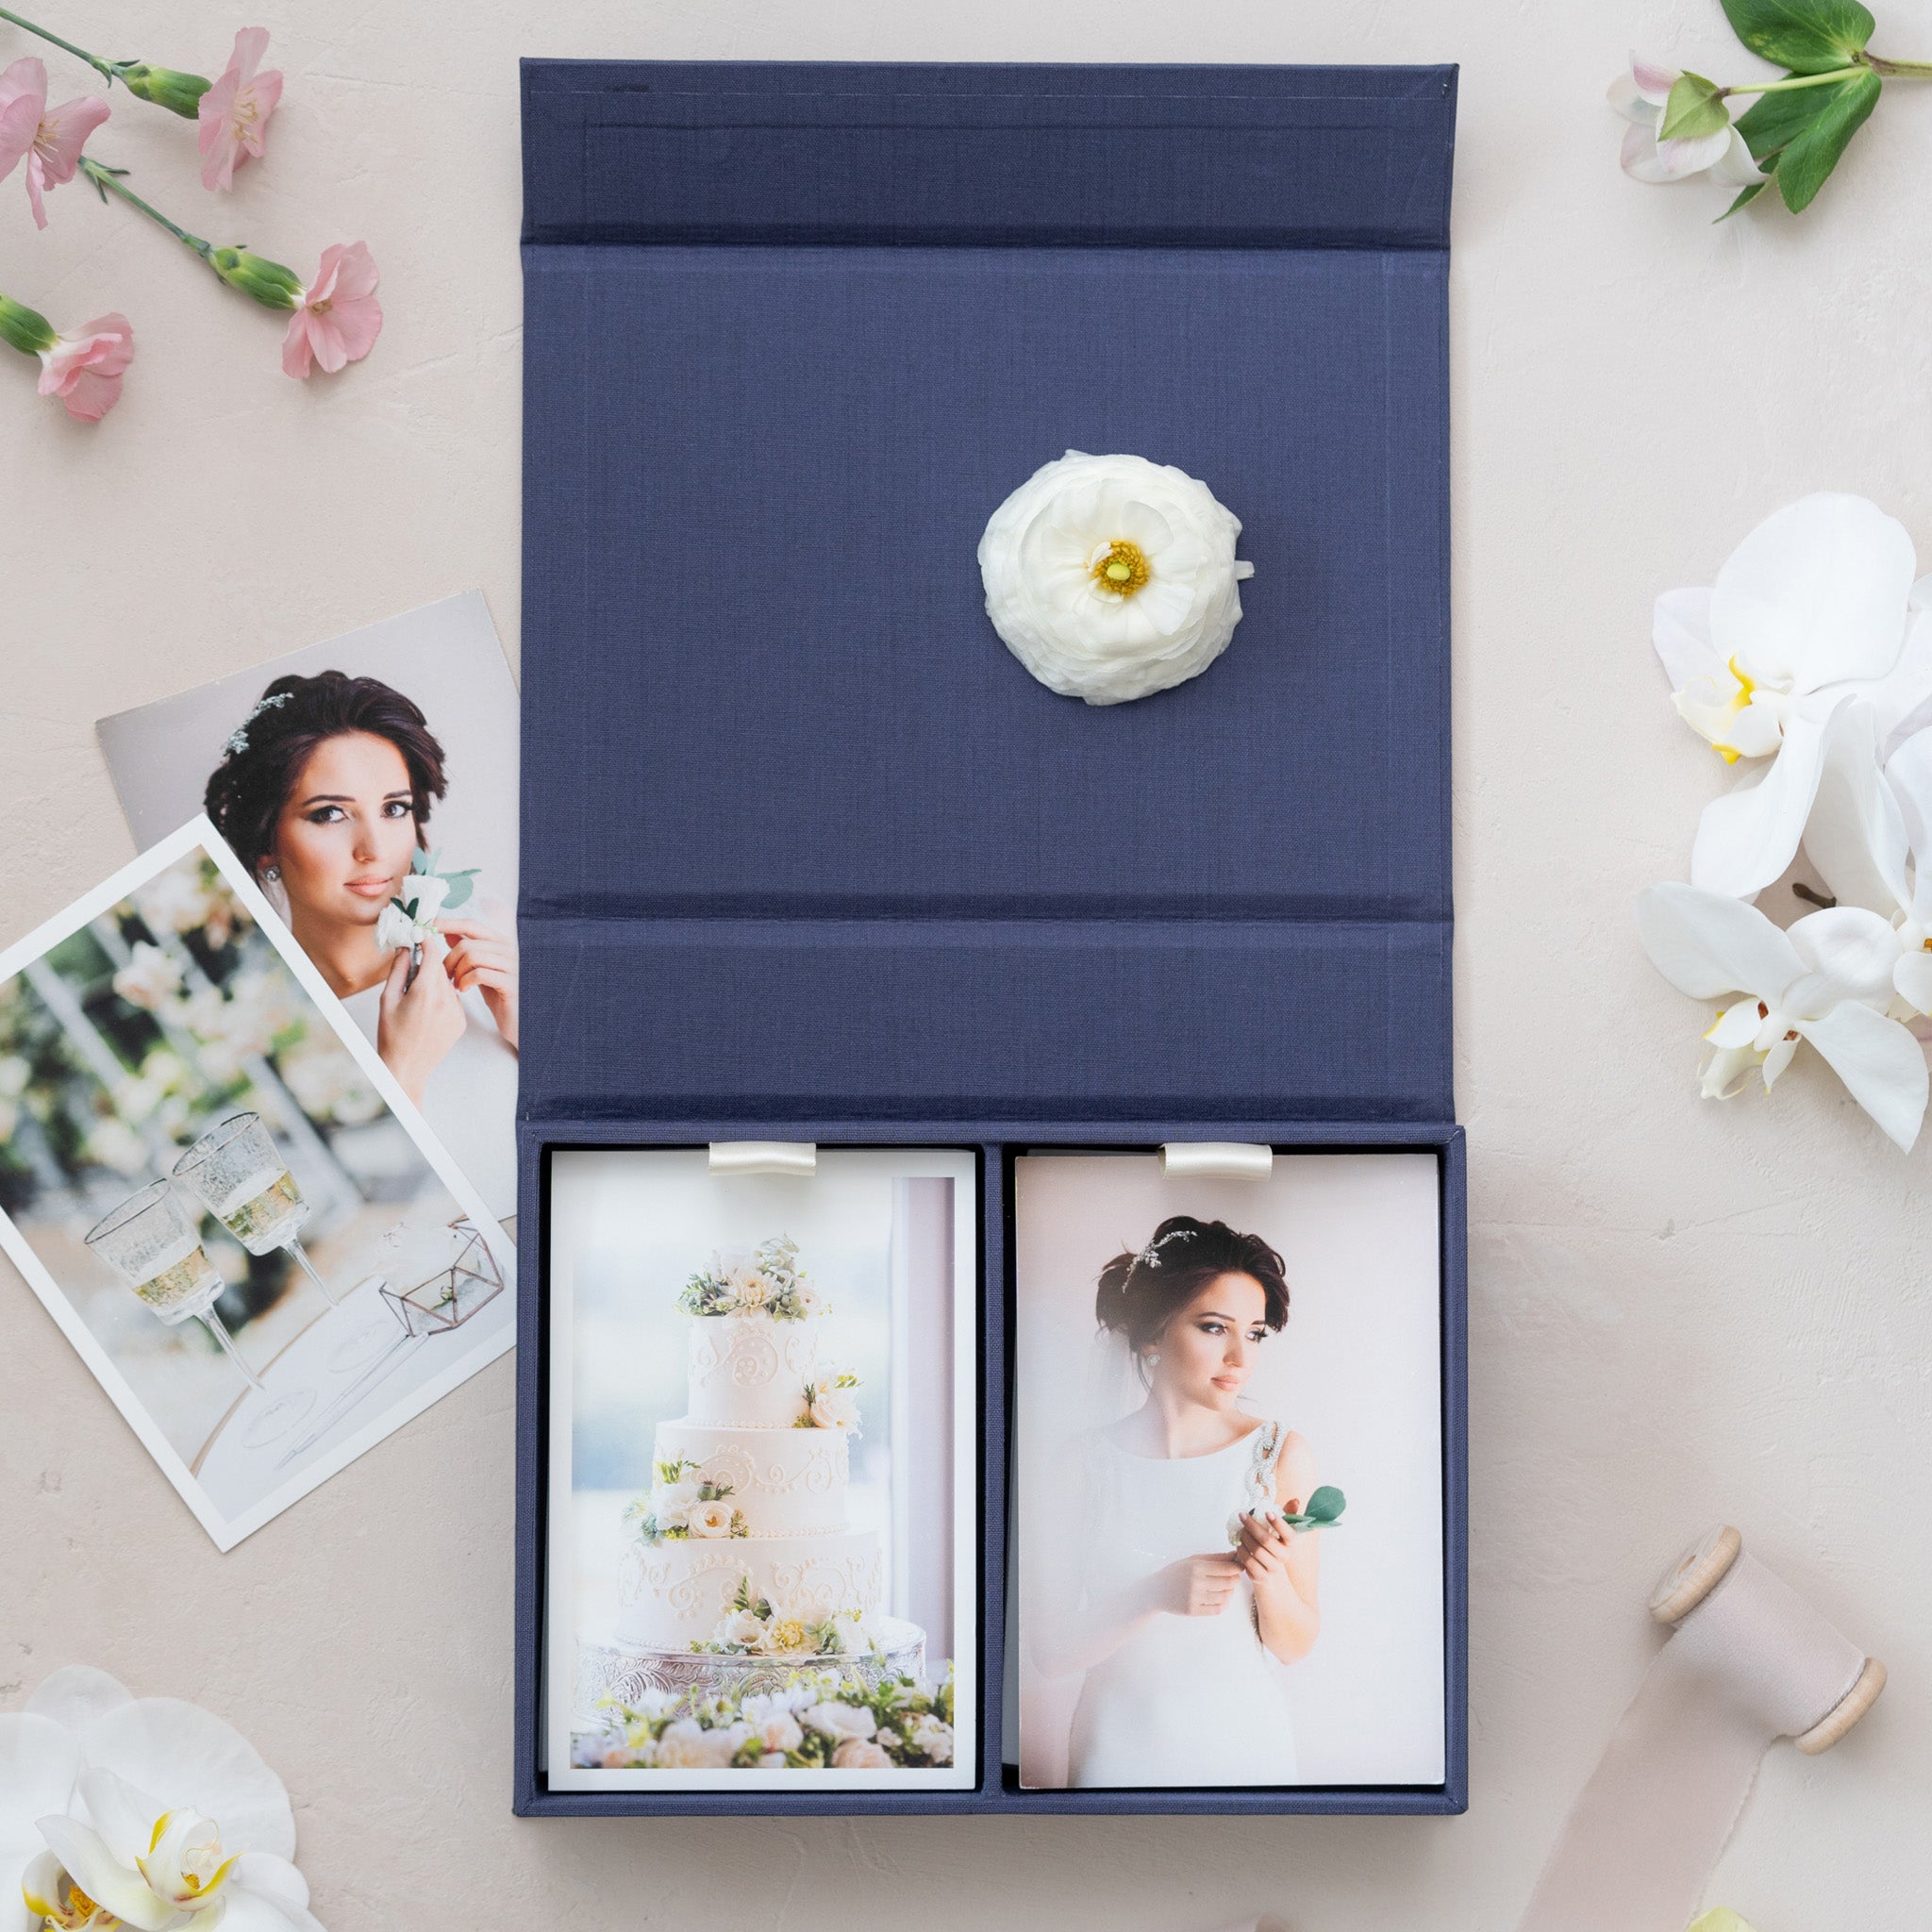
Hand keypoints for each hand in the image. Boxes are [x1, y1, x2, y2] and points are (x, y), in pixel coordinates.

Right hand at [377, 932, 466, 1103]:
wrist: (407, 1068)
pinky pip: (453, 1000)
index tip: (421, 937)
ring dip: (435, 984)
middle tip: (412, 973)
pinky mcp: (461, 1022)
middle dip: (428, 966)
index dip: (427, 943)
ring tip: (417, 1000)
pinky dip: (442, 999)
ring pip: (448, 985)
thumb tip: (405, 949)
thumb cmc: (392, 1037)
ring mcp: (456, 1012)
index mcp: (425, 993)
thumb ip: (398, 970)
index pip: (433, 956)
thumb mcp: (387, 1000)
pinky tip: (427, 1012)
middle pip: (441, 970)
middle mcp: (445, 1001)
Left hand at [434, 914, 518, 1050]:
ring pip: (472, 956)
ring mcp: (512, 964)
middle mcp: (509, 949)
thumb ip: (469, 949)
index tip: (430, 926)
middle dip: (448, 960)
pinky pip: (479, 973)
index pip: (471, 925)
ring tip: (455, 984)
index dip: (448, 924)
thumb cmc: (499, 994)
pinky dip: (465, 981)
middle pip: (467, 943)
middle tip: (443, 975)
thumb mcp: (481, 968)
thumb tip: (449, 931)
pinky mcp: (510, 982)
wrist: (517, 1019)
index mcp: (500, 942)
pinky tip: (463, 989)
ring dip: (456, 972)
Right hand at [1154, 1552, 1241, 1618]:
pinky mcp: (1192, 1611)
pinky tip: (1221, 1598)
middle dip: (1235, 1580)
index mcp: (1196, 1567)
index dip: (1237, 1568)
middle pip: (1228, 1583)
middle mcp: (1195, 1582)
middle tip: (1234, 1577)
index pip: (1226, 1569)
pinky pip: (1217, 1609)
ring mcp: (1194, 1598)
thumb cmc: (1176, 1572)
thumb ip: (1214, 1558)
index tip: (1240, 1567)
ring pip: (1225, 1597)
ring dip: (1230, 1592)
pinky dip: (1224, 1604)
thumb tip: (1235, 1554)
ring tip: (1227, 1588)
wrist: (1156, 1590)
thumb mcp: (1192, 1560)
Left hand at [1234, 1508, 1294, 1586]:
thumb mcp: (1282, 1534)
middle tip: (1242, 1515)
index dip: (1279, 1523)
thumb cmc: (1275, 1550)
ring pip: (1256, 1550)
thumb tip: (1296, 1500)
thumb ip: (1288, 1516)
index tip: (1267, 1512)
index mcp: (1291, 1545)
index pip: (1289, 1534)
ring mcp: (1273, 1568)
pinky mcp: (1261, 1577)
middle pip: (1267, 1540)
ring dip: (1245, 1537)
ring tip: (1240, 1529)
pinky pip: (1248, 1562)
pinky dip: (1241, 1551)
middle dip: (1252, 1525)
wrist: (1273, 1579)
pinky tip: (1239, 1544)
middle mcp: (1284, 1557)